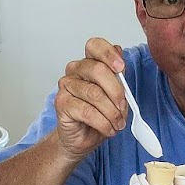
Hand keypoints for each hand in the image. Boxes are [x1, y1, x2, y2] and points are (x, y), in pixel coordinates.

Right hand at [53, 38, 128, 160]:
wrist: (81, 138)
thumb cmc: (98, 116)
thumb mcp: (115, 96)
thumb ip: (118, 76)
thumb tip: (121, 55)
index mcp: (89, 63)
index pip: (94, 46)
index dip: (108, 54)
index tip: (121, 68)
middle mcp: (75, 70)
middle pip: (98, 70)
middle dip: (116, 91)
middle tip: (123, 107)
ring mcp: (66, 86)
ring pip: (94, 94)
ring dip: (111, 112)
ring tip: (117, 123)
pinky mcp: (61, 103)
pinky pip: (87, 111)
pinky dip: (103, 123)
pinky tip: (108, 129)